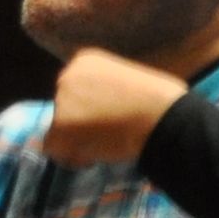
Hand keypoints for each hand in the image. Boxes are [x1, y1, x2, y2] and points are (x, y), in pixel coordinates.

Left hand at [41, 46, 186, 165]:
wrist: (163, 116)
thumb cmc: (160, 101)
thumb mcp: (126, 83)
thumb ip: (103, 92)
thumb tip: (94, 110)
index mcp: (85, 60)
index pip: (71, 90)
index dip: (85, 108)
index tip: (105, 117)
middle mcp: (67, 76)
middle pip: (60, 108)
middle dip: (78, 124)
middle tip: (105, 134)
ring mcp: (61, 101)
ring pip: (56, 130)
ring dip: (77, 141)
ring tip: (105, 145)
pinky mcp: (59, 126)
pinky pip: (55, 149)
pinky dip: (73, 157)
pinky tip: (96, 155)